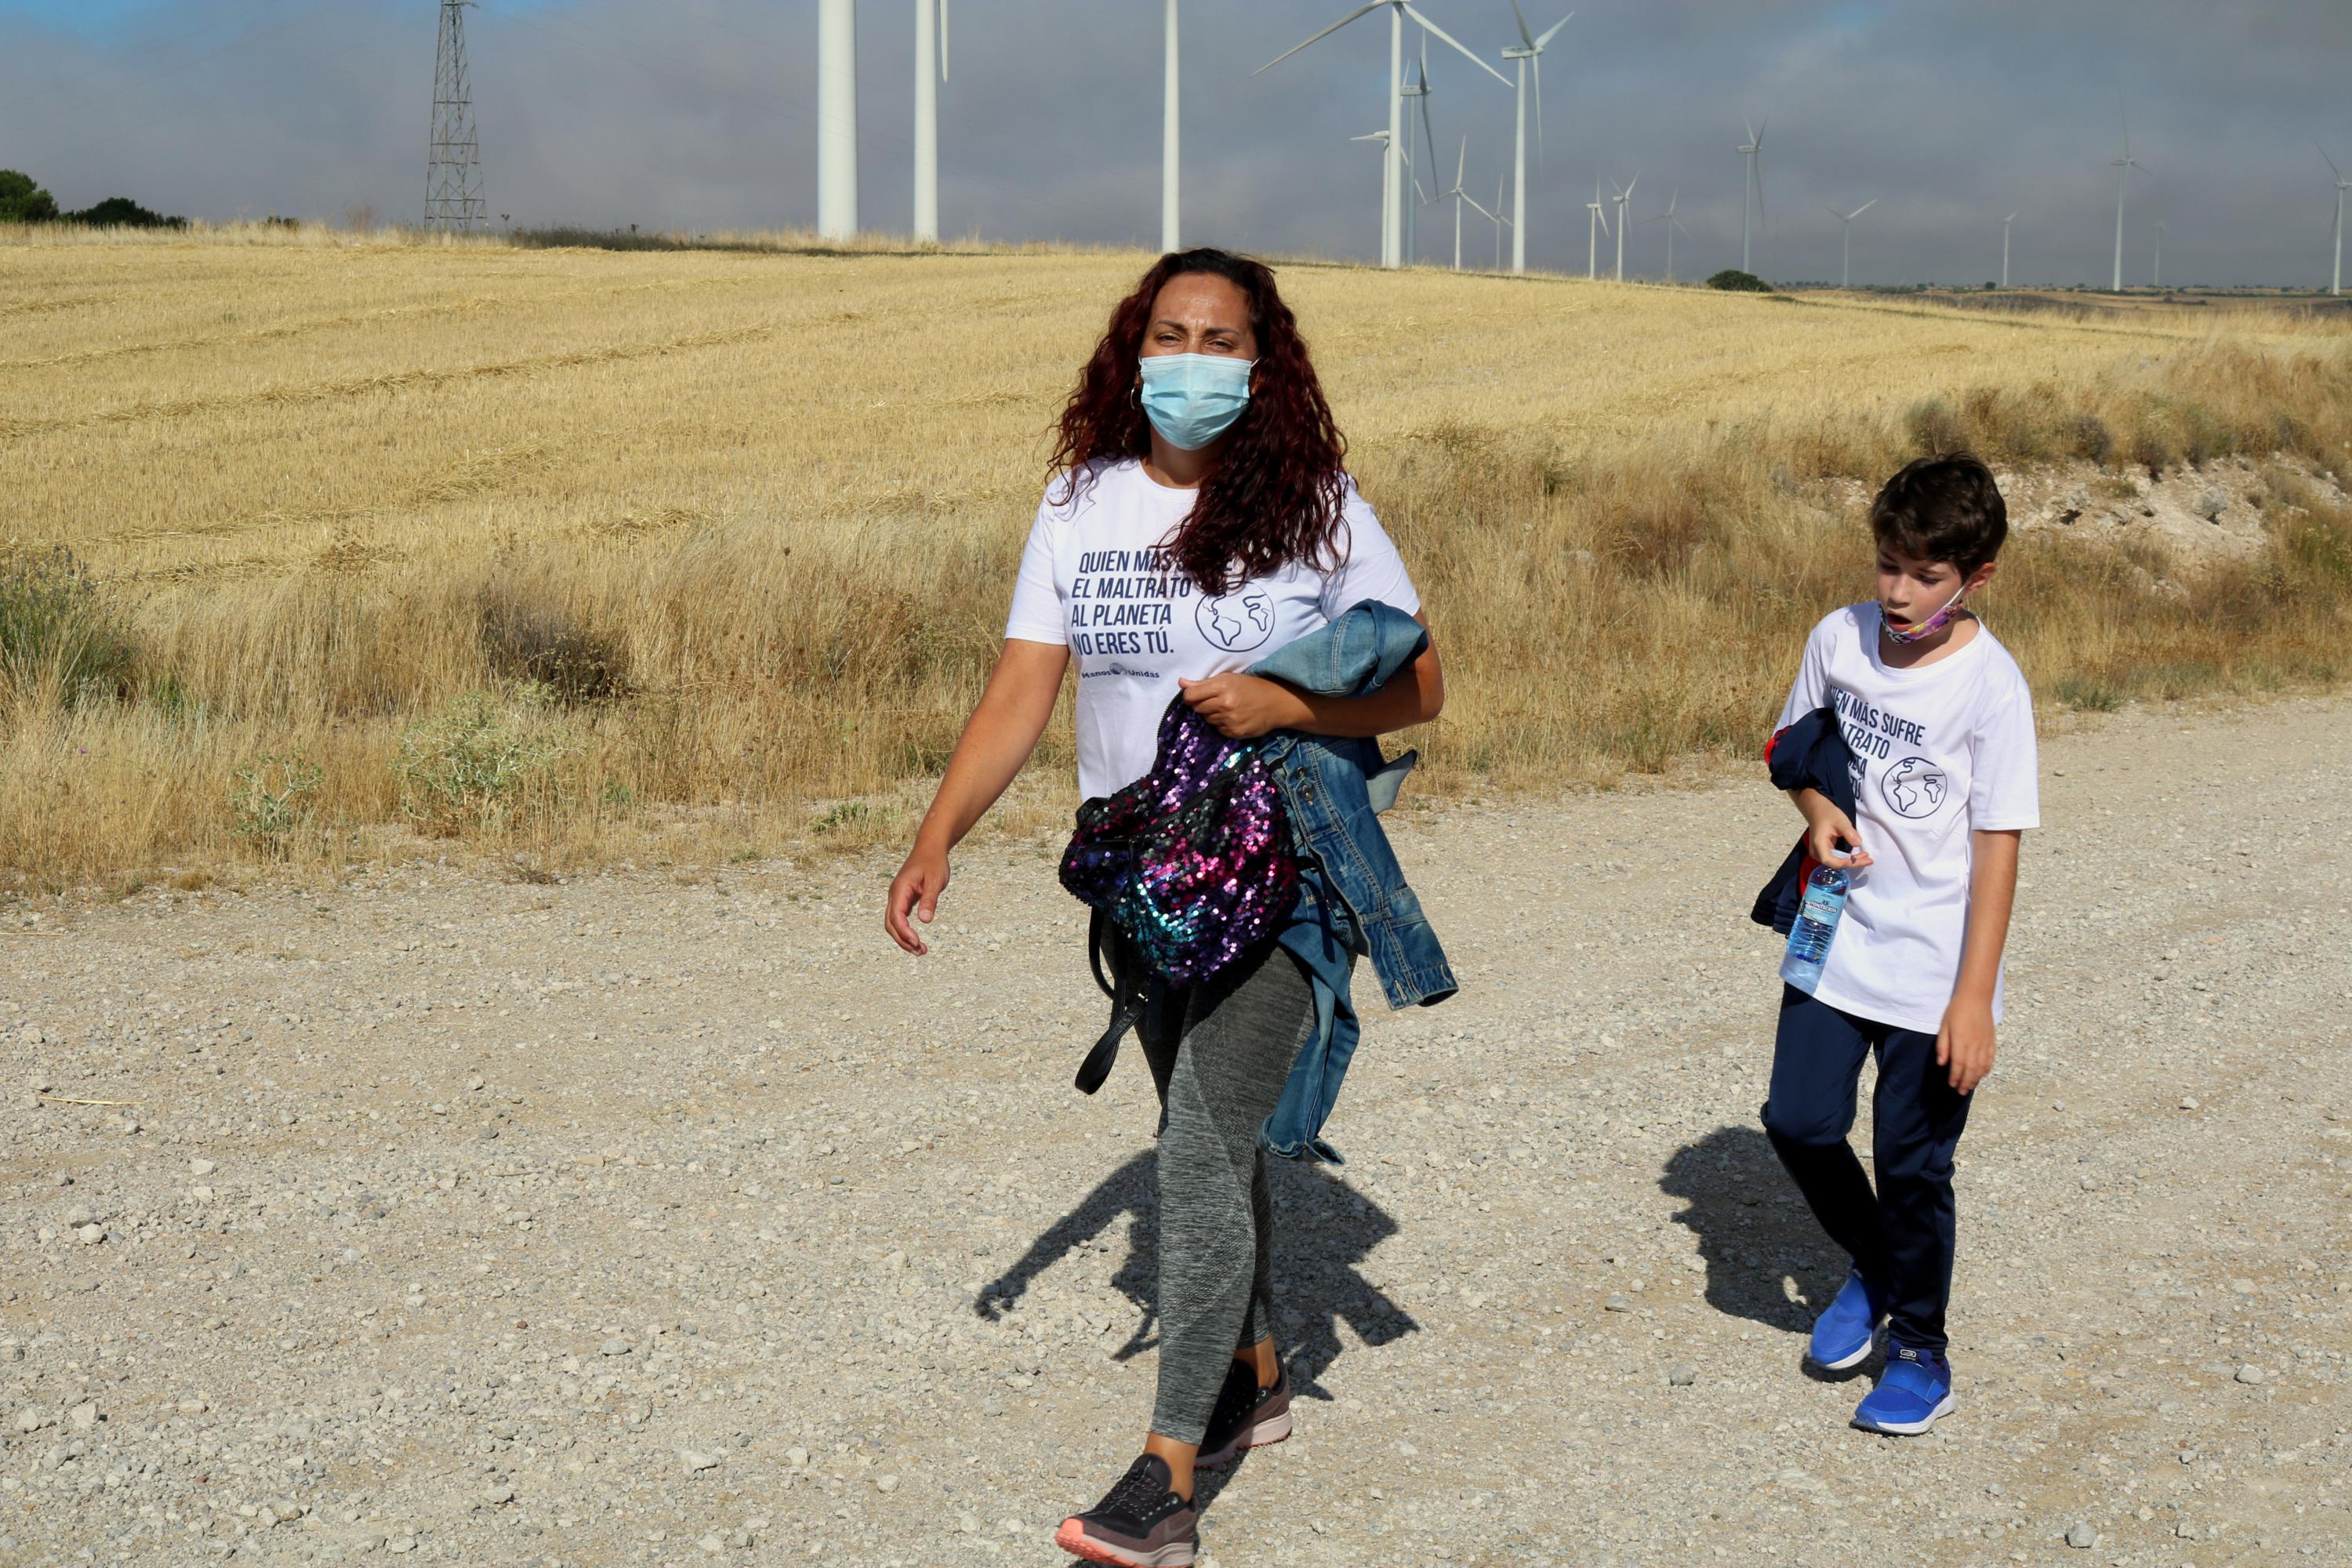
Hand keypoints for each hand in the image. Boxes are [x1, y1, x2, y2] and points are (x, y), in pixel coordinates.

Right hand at [883, 842, 948, 955]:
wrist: (930, 848)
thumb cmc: (933, 862)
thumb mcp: (935, 881)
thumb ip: (929, 900)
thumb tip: (925, 921)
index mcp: (900, 889)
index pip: (897, 916)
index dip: (905, 932)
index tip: (917, 943)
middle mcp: (895, 894)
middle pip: (891, 924)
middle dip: (903, 940)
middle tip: (920, 952)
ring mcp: (898, 897)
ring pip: (894, 923)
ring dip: (904, 938)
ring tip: (920, 950)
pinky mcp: (903, 899)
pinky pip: (899, 918)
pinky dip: (906, 931)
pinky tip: (916, 939)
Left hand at [1177, 673, 1305, 739]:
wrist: (1276, 702)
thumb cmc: (1251, 687)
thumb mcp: (1229, 678)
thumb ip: (1203, 683)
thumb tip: (1181, 683)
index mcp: (1222, 686)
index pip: (1190, 695)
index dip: (1190, 696)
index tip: (1196, 695)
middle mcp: (1224, 703)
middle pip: (1197, 708)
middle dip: (1203, 705)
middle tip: (1217, 700)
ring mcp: (1230, 719)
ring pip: (1207, 720)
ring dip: (1213, 715)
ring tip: (1228, 708)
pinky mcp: (1235, 732)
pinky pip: (1218, 729)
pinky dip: (1223, 725)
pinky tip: (1234, 718)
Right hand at [1802, 801, 1873, 870]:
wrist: (1817, 810)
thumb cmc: (1827, 814)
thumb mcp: (1840, 821)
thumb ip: (1849, 833)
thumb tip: (1858, 844)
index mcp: (1819, 844)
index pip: (1828, 860)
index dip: (1842, 862)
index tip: (1856, 858)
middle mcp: (1817, 851)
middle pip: (1835, 864)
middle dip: (1853, 863)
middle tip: (1869, 860)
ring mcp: (1820, 853)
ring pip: (1837, 862)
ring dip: (1852, 862)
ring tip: (1866, 858)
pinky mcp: (1825, 851)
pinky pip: (1837, 858)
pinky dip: (1848, 858)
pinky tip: (1858, 856)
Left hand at [1937, 993, 1996, 1093]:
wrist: (1976, 997)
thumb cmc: (1956, 1010)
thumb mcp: (1944, 1026)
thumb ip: (1943, 1046)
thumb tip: (1942, 1064)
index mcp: (1961, 1041)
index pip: (1959, 1065)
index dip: (1955, 1077)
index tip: (1951, 1084)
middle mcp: (1975, 1045)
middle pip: (1972, 1069)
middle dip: (1966, 1082)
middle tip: (1960, 1092)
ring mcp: (1985, 1044)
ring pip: (1982, 1067)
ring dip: (1976, 1079)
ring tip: (1970, 1087)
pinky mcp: (1991, 1041)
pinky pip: (1990, 1059)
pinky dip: (1986, 1069)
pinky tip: (1982, 1074)